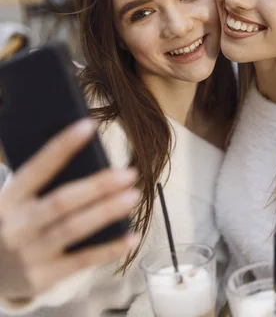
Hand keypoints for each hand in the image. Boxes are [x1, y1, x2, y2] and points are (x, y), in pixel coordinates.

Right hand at [0, 119, 140, 298]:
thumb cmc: (13, 226)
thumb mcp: (15, 203)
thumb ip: (42, 186)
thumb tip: (89, 159)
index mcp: (8, 199)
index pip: (38, 167)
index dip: (62, 146)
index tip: (88, 126)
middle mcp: (17, 225)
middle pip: (62, 201)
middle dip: (98, 186)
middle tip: (129, 173)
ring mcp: (30, 252)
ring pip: (74, 228)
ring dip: (107, 211)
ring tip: (134, 196)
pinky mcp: (43, 277)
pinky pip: (82, 260)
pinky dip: (110, 249)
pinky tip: (133, 237)